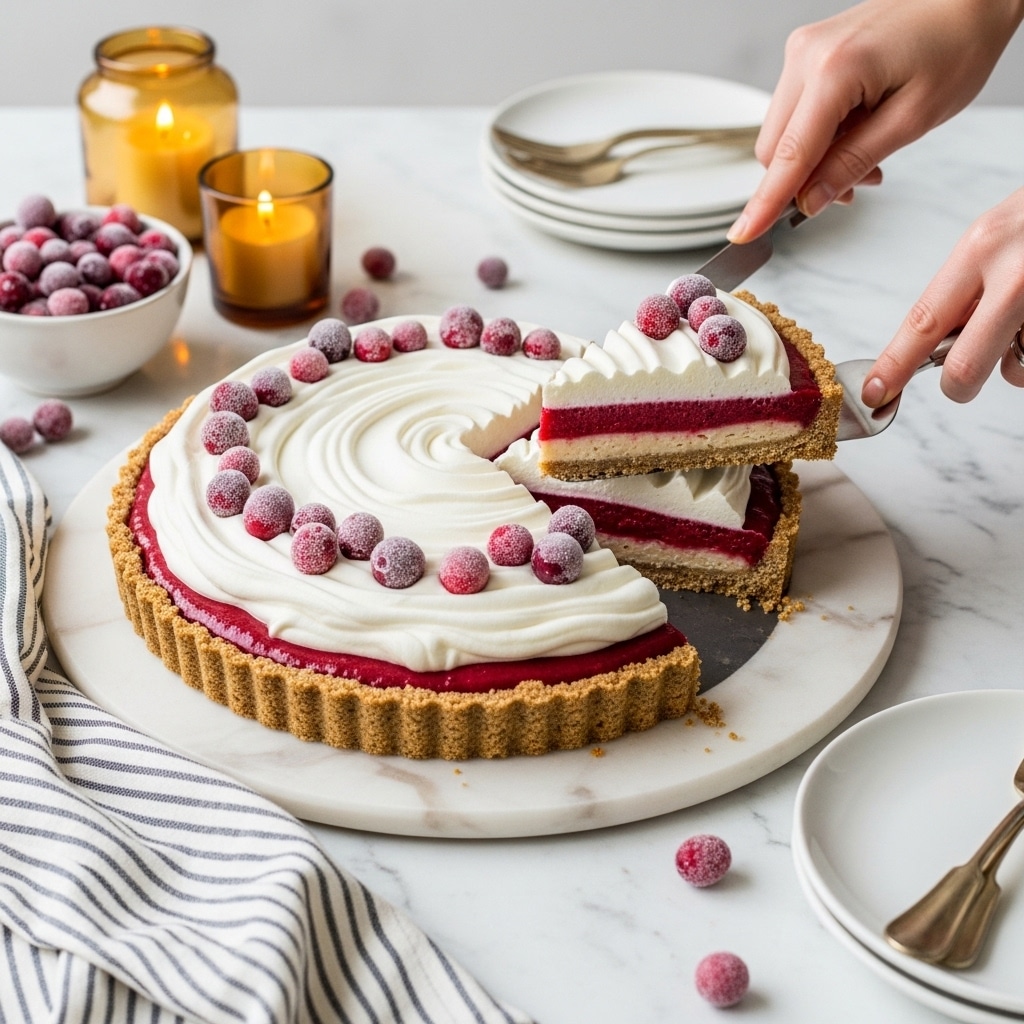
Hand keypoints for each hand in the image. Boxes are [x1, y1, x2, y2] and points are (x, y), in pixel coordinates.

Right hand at [728, 0, 1023, 242]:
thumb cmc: (957, 44)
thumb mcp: (912, 119)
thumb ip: (853, 163)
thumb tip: (810, 202)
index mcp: (834, 70)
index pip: (789, 155)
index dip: (766, 203)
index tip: (743, 235)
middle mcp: (806, 56)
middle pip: (775, 149)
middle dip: (804, 181)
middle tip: (857, 187)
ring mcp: (802, 52)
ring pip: (782, 135)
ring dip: (813, 161)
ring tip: (866, 158)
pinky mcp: (807, 54)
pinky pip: (795, 113)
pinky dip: (818, 137)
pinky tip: (856, 132)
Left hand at [861, 188, 1023, 405]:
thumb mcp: (996, 236)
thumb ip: (968, 287)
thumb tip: (939, 342)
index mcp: (980, 249)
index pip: (922, 321)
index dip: (893, 365)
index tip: (874, 392)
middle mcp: (1013, 274)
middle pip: (963, 368)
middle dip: (957, 386)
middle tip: (959, 383)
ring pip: (1016, 370)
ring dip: (1015, 364)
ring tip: (1023, 325)